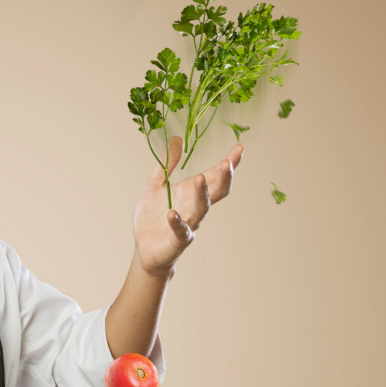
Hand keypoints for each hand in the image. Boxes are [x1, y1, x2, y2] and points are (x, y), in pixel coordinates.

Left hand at [133, 136, 242, 275]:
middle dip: (224, 178)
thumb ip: (167, 163)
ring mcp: (190, 223)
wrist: (145, 248)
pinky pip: (180, 230)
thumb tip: (178, 138)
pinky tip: (172, 213)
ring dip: (202, 194)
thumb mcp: (156, 184)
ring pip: (202, 209)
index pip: (216, 175)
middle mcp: (196, 206)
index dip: (229, 163)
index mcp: (193, 192)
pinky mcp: (178, 240)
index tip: (240, 147)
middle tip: (227, 163)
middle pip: (217, 191)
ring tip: (200, 178)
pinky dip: (177, 222)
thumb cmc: (153, 216)